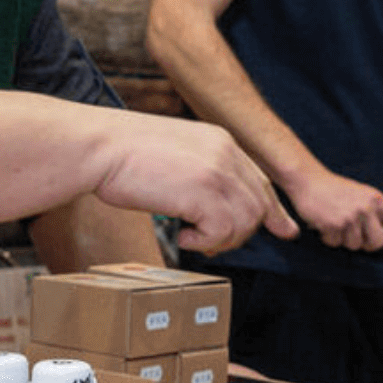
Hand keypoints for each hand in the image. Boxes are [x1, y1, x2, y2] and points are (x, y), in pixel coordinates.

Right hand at [93, 113, 297, 254]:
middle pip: (257, 206)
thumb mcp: (174, 153)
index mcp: (220, 140)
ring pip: (244, 223)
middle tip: (206, 241)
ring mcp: (217, 171)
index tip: (284, 229)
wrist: (99, 147)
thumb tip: (211, 205)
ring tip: (189, 235)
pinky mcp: (203, 192)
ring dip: (218, 240)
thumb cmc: (122, 154)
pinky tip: (180, 234)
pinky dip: (203, 242)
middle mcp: (226, 152)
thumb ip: (201, 172)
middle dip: (238, 233)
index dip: (272, 209)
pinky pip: (222, 232)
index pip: (259, 180)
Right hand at [283, 164, 382, 251]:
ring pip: (354, 246)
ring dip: (342, 239)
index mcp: (376, 200)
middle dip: (364, 243)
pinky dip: (328, 238)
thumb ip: (372, 213)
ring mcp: (351, 216)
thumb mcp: (359, 195)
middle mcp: (367, 208)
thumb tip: (380, 237)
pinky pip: (335, 244)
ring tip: (335, 220)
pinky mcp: (334, 224)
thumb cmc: (334, 190)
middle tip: (352, 229)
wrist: (308, 180)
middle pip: (376, 243)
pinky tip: (324, 222)